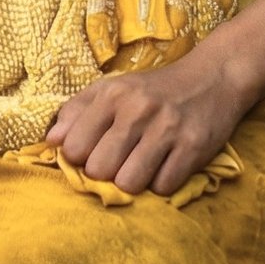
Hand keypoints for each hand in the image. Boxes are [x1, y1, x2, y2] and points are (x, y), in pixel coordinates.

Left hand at [44, 58, 247, 197]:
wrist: (213, 77)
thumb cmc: (154, 89)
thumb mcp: (113, 88)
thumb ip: (78, 111)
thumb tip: (51, 141)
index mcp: (112, 95)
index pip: (74, 147)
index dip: (80, 158)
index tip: (94, 153)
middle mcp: (138, 109)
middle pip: (99, 169)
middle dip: (106, 174)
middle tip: (120, 162)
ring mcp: (167, 128)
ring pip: (129, 183)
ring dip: (133, 182)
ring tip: (142, 166)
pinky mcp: (194, 147)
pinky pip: (163, 187)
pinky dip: (162, 183)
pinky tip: (166, 166)